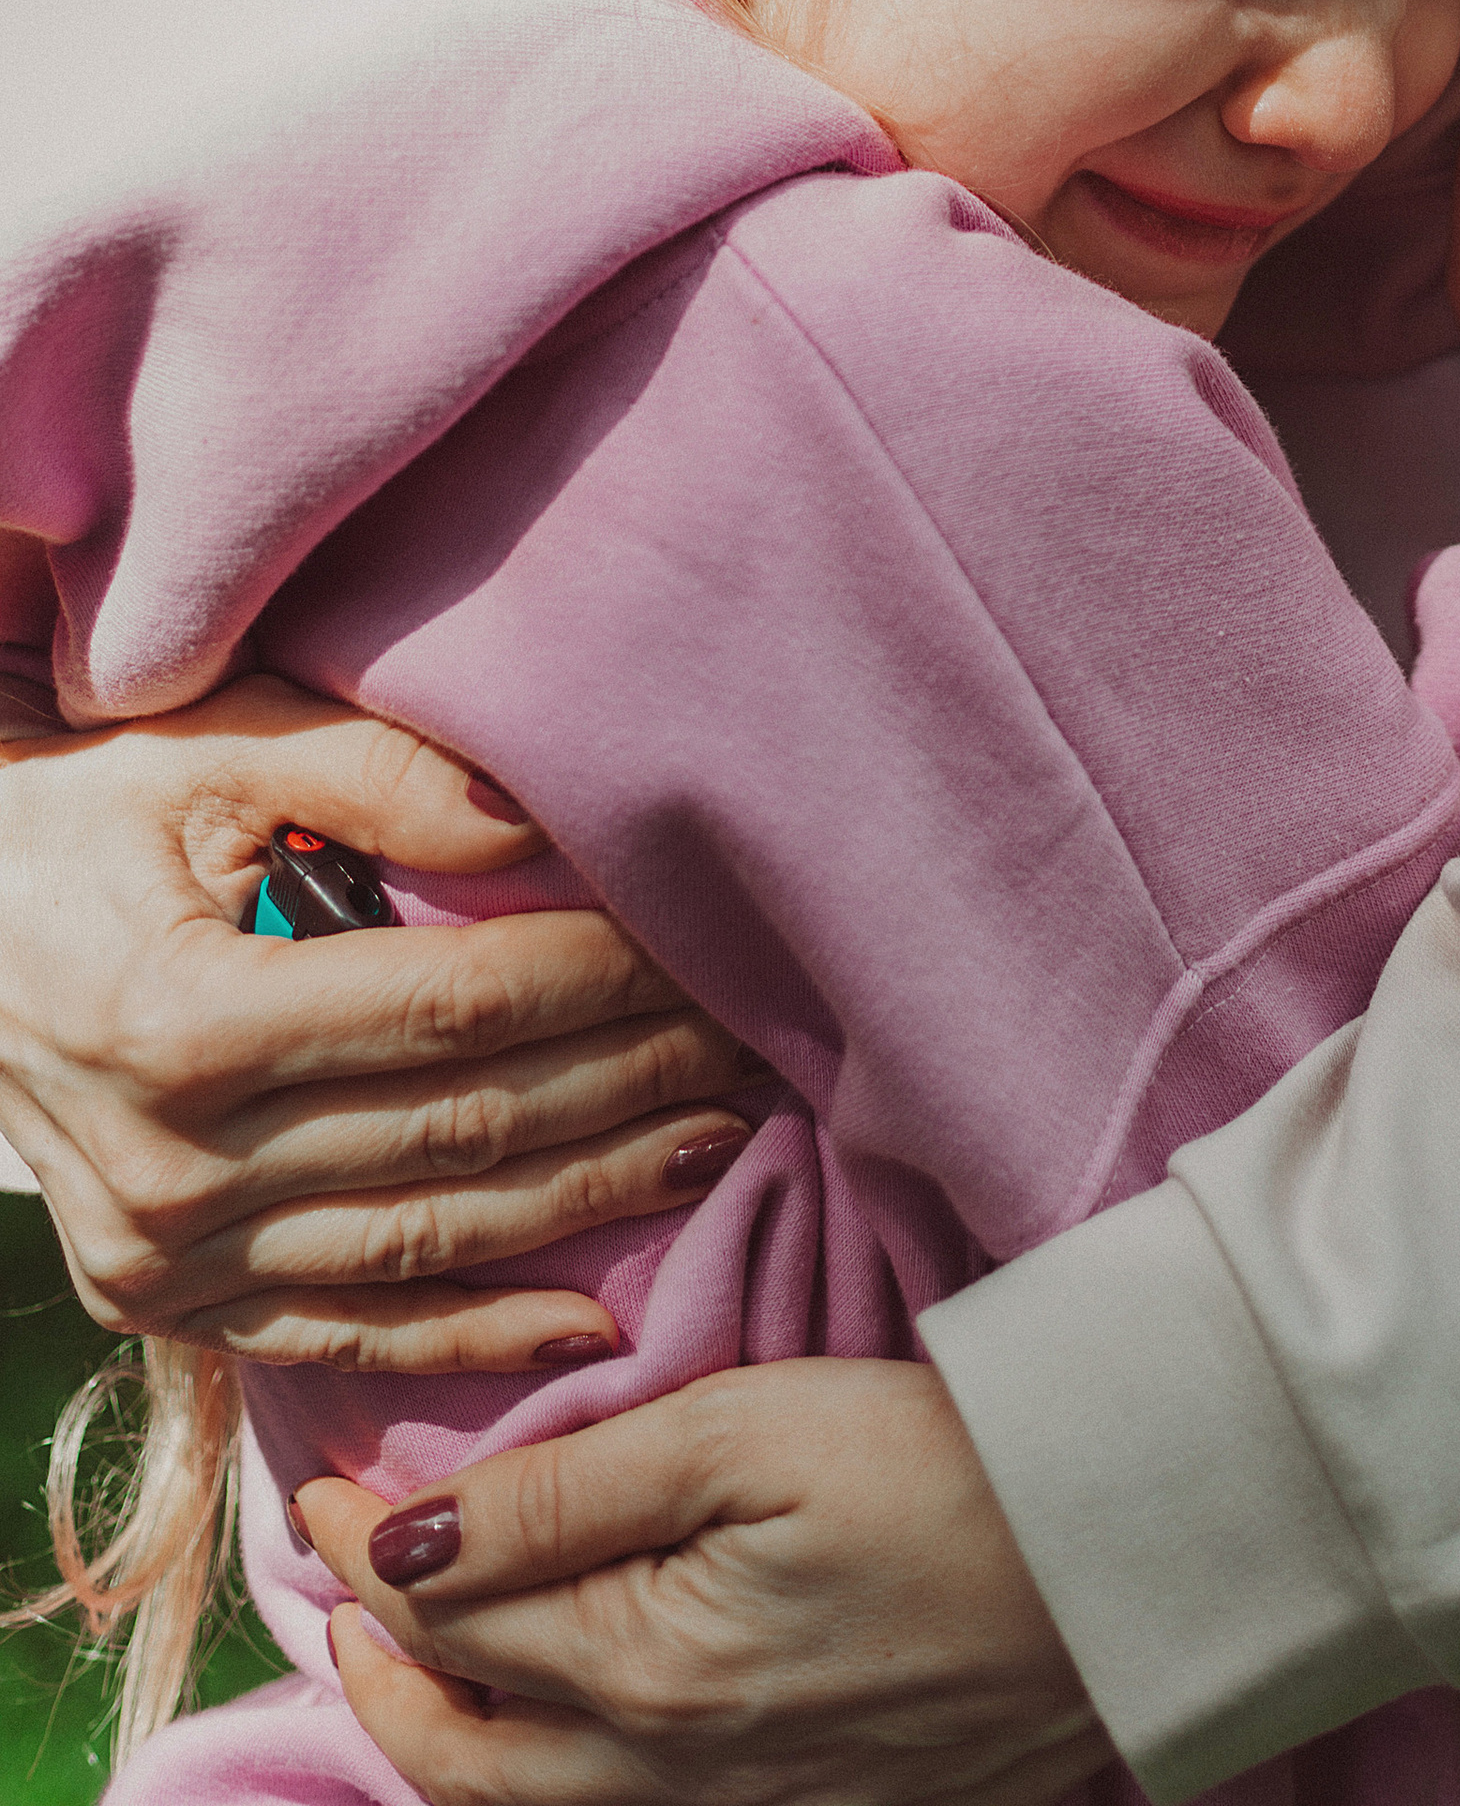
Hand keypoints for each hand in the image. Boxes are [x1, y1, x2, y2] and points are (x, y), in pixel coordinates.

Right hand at [0, 679, 749, 1368]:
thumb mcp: (209, 750)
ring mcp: (162, 1258)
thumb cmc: (76, 807)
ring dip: (587, 1204)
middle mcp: (174, 1167)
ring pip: (426, 1245)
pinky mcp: (160, 1306)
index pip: (455, 1009)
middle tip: (756, 1043)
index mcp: (183, 1023)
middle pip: (462, 1131)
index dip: (598, 985)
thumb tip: (544, 817)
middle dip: (628, 1083)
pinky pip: (346, 1333)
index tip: (707, 953)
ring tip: (716, 1145)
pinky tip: (592, 1321)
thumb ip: (380, 775)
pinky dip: (474, 1335)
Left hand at [299, 1359, 1108, 1805]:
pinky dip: (563, 1771)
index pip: (452, 1617)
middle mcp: (677, 1777)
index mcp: (646, 1674)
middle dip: (382, 1673)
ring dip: (460, 1735)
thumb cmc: (947, 1462)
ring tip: (424, 1660)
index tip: (330, 1481)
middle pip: (469, 1758)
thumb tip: (400, 1539)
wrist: (1134, 1558)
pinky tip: (575, 1711)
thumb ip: (565, 1493)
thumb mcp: (744, 1431)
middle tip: (344, 1590)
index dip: (371, 1547)